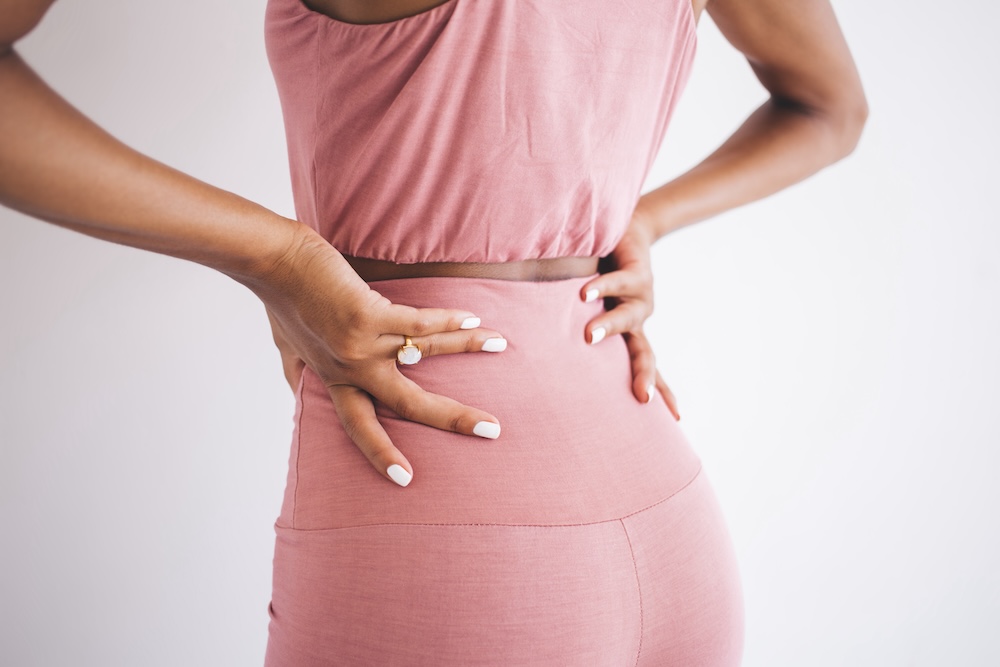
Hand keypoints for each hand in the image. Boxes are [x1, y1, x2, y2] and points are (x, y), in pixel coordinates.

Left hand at [249, 223, 508, 487]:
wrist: (273, 262)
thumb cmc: (282, 301)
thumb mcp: (286, 348)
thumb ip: (297, 373)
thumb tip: (298, 392)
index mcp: (335, 379)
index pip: (360, 426)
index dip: (381, 453)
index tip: (405, 479)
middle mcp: (351, 369)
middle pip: (408, 404)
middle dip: (453, 418)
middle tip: (491, 431)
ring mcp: (361, 344)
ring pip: (426, 353)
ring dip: (467, 347)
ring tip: (500, 344)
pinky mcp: (368, 315)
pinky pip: (419, 323)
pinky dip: (448, 320)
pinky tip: (474, 318)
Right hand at [577, 206, 680, 420]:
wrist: (628, 228)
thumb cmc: (601, 272)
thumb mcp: (590, 309)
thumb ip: (573, 330)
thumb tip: (537, 358)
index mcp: (631, 333)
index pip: (646, 365)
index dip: (660, 389)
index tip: (676, 419)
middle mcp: (638, 319)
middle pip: (645, 353)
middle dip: (645, 375)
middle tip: (642, 398)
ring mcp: (640, 295)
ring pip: (628, 318)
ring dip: (608, 327)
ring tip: (588, 337)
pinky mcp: (636, 271)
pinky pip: (618, 282)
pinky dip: (601, 288)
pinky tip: (583, 294)